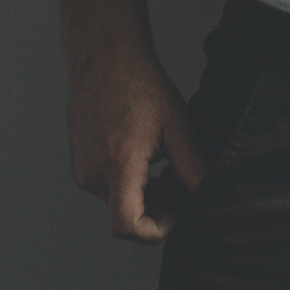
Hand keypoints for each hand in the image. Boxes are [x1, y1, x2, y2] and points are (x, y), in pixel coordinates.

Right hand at [68, 47, 205, 242]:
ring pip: (119, 203)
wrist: (106, 58)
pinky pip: (109, 187)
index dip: (156, 230)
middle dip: (158, 208)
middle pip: (127, 217)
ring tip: (164, 164)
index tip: (175, 211)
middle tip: (178, 180)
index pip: (127, 227)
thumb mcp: (178, 127)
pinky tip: (147, 157)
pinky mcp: (81, 164)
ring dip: (146, 195)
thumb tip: (208, 194)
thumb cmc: (139, 85)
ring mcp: (83, 170)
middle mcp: (94, 173)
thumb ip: (194, 168)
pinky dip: (131, 183)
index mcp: (119, 165)